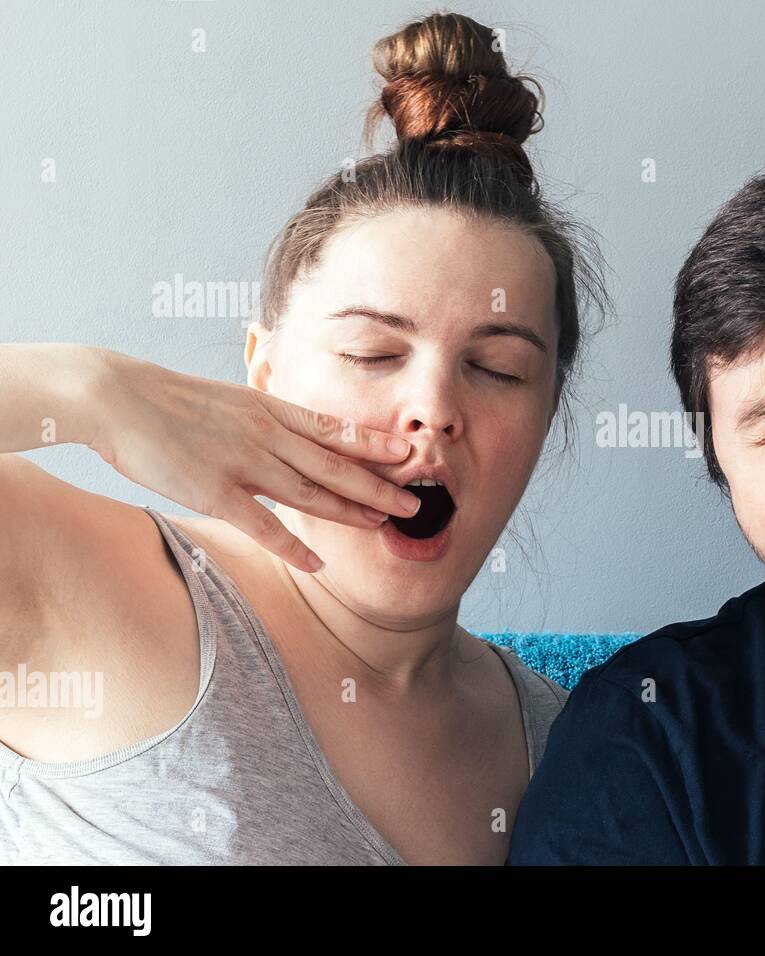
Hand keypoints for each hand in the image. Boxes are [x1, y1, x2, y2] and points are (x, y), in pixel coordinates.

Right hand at [86, 351, 420, 571]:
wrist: (115, 394)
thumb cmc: (168, 400)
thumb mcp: (227, 400)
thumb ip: (261, 420)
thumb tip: (288, 435)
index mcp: (268, 409)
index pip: (333, 430)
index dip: (374, 444)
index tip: (408, 453)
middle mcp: (265, 434)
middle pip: (334, 464)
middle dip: (379, 484)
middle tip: (414, 501)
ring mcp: (242, 462)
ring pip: (310, 491)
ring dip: (351, 510)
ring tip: (384, 524)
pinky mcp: (213, 490)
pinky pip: (263, 524)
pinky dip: (294, 545)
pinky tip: (319, 562)